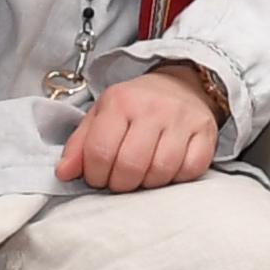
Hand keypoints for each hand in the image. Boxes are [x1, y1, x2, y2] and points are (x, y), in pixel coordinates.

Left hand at [55, 66, 218, 192]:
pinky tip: (168, 169)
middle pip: (130, 166)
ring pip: (161, 172)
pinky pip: (190, 170)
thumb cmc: (137, 106)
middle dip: (120, 184)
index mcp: (120, 102)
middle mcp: (152, 108)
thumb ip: (79, 144)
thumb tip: (64, 174)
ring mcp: (182, 120)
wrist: (183, 85)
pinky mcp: (205, 133)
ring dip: (148, 183)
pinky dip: (177, 178)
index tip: (99, 176)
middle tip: (121, 180)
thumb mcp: (101, 115)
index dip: (95, 175)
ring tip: (143, 175)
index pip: (100, 152)